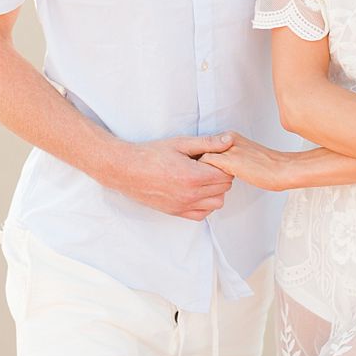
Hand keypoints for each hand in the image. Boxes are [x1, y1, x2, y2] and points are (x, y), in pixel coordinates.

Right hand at [100, 132, 235, 220]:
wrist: (126, 169)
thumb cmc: (150, 154)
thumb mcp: (179, 143)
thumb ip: (206, 143)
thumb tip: (229, 141)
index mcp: (194, 176)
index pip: (226, 175)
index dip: (223, 164)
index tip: (212, 158)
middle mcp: (191, 194)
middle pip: (224, 189)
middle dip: (220, 176)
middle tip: (206, 166)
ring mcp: (184, 206)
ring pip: (217, 204)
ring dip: (215, 191)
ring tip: (201, 179)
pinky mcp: (176, 212)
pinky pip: (202, 214)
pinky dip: (204, 204)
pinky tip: (195, 191)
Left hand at [201, 134, 292, 191]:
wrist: (283, 169)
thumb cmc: (268, 167)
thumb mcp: (245, 155)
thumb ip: (230, 156)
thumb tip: (216, 166)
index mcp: (231, 136)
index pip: (206, 145)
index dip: (200, 159)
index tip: (196, 169)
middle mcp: (227, 139)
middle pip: (200, 148)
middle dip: (196, 162)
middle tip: (192, 175)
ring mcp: (227, 149)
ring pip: (201, 155)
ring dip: (197, 168)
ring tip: (197, 181)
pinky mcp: (228, 160)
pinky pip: (205, 163)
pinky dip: (202, 173)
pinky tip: (205, 184)